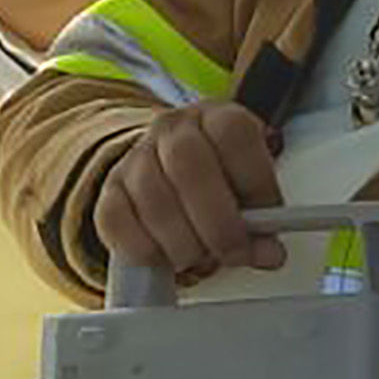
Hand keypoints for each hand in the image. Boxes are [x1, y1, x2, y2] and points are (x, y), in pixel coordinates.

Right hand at [93, 100, 285, 285]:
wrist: (167, 170)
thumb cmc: (217, 182)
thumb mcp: (247, 190)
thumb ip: (263, 222)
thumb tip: (268, 254)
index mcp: (216, 118)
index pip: (233, 134)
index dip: (254, 181)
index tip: (267, 222)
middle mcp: (172, 129)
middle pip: (189, 166)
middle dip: (217, 223)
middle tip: (233, 253)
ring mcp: (135, 157)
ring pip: (153, 199)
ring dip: (184, 243)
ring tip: (201, 259)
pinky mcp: (110, 191)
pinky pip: (118, 222)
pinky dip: (148, 250)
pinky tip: (167, 258)